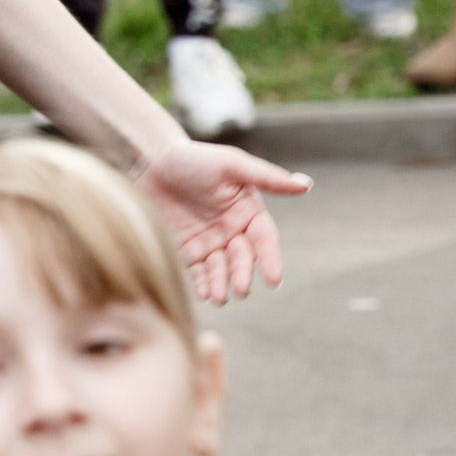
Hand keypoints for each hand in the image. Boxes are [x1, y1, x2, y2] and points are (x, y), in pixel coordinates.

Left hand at [133, 140, 309, 303]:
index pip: (264, 239)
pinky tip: (205, 295)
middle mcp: (232, 231)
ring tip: (220, 297)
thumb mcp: (230, 164)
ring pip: (221, 268)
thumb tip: (306, 184)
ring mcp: (210, 242)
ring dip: (222, 283)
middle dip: (242, 273)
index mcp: (249, 212)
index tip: (274, 279)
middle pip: (242, 257)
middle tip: (240, 289)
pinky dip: (203, 283)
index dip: (270, 258)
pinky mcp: (187, 250)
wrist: (150, 161)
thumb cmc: (193, 158)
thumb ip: (266, 177)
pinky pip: (198, 271)